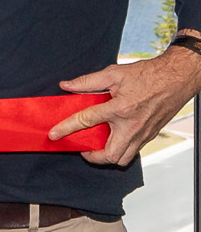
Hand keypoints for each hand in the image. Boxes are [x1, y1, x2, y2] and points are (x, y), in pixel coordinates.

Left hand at [53, 44, 200, 165]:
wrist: (178, 78)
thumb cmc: (148, 74)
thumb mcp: (114, 73)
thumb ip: (87, 81)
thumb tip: (66, 86)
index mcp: (120, 108)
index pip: (87, 121)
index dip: (66, 128)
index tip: (54, 135)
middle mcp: (132, 125)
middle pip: (109, 155)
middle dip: (92, 156)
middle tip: (82, 147)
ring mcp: (144, 133)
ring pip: (123, 158)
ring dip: (107, 156)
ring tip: (97, 144)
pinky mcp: (151, 135)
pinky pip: (133, 150)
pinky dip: (121, 149)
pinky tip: (113, 138)